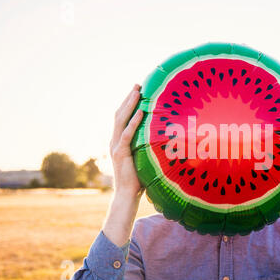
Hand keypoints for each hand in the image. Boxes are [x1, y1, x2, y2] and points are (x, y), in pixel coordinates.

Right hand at [103, 84, 143, 246]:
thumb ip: (148, 147)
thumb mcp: (143, 158)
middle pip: (119, 114)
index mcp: (119, 141)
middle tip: (138, 84)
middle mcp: (114, 141)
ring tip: (137, 91)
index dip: (128, 103)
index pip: (122, 117)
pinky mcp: (120, 153)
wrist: (126, 196)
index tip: (137, 90)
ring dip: (129, 104)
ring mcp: (115, 146)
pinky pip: (126, 134)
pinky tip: (141, 111)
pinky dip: (133, 122)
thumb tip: (165, 138)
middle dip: (128, 98)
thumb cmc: (138, 179)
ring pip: (120, 120)